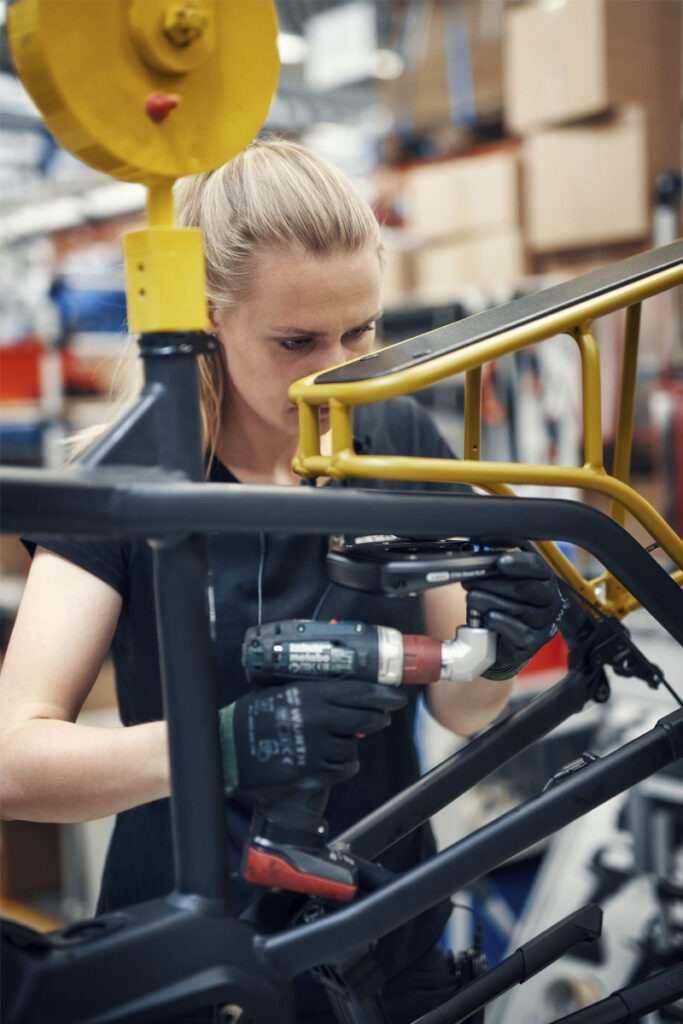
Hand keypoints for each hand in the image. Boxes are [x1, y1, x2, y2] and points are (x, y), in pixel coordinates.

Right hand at [218, 679, 406, 795]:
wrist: (228, 749)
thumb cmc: (252, 716)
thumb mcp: (282, 691)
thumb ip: (314, 692)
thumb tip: (347, 691)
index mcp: (310, 694)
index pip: (358, 691)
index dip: (382, 694)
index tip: (395, 696)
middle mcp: (317, 719)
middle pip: (365, 718)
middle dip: (378, 717)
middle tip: (381, 717)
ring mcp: (316, 748)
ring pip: (353, 745)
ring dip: (351, 742)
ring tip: (336, 740)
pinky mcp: (312, 772)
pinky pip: (343, 768)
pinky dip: (344, 765)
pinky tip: (333, 759)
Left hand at [462, 550, 566, 679]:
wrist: (503, 638)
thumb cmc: (505, 602)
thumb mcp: (505, 575)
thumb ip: (499, 554)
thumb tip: (482, 539)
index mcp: (545, 579)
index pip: (536, 567)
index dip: (518, 563)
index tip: (499, 562)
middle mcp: (550, 601)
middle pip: (526, 589)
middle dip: (494, 583)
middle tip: (471, 581)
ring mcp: (544, 624)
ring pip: (519, 610)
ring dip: (490, 602)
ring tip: (471, 598)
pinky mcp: (534, 644)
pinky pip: (520, 633)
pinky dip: (503, 623)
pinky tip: (489, 617)